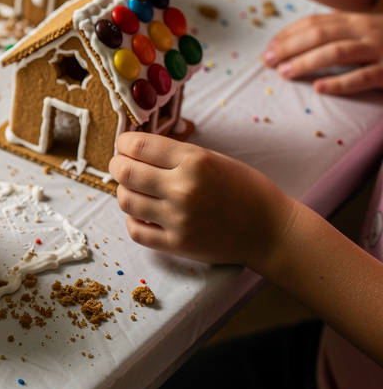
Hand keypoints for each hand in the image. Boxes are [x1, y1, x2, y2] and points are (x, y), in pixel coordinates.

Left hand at [109, 132, 297, 268]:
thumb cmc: (245, 189)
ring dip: (125, 192)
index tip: (124, 146)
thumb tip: (135, 148)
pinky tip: (144, 214)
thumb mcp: (214, 159)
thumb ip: (175, 154)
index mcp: (194, 160)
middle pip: (124, 172)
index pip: (137, 145)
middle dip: (117, 165)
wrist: (271, 230)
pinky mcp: (177, 244)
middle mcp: (183, 188)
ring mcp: (178, 219)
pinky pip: (135, 230)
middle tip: (121, 166)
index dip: (123, 144)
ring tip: (137, 191)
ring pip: (125, 200)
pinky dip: (133, 220)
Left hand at [263, 12, 382, 93]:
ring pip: (337, 52)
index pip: (315, 22)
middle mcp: (366, 30)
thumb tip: (303, 35)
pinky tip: (320, 88)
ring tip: (284, 73)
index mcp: (357, 20)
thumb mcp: (366, 30)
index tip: (268, 47)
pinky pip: (363, 76)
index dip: (288, 34)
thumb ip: (340, 30)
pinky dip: (340, 83)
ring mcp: (380, 49)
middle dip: (289, 47)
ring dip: (307, 62)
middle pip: (320, 34)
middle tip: (267, 61)